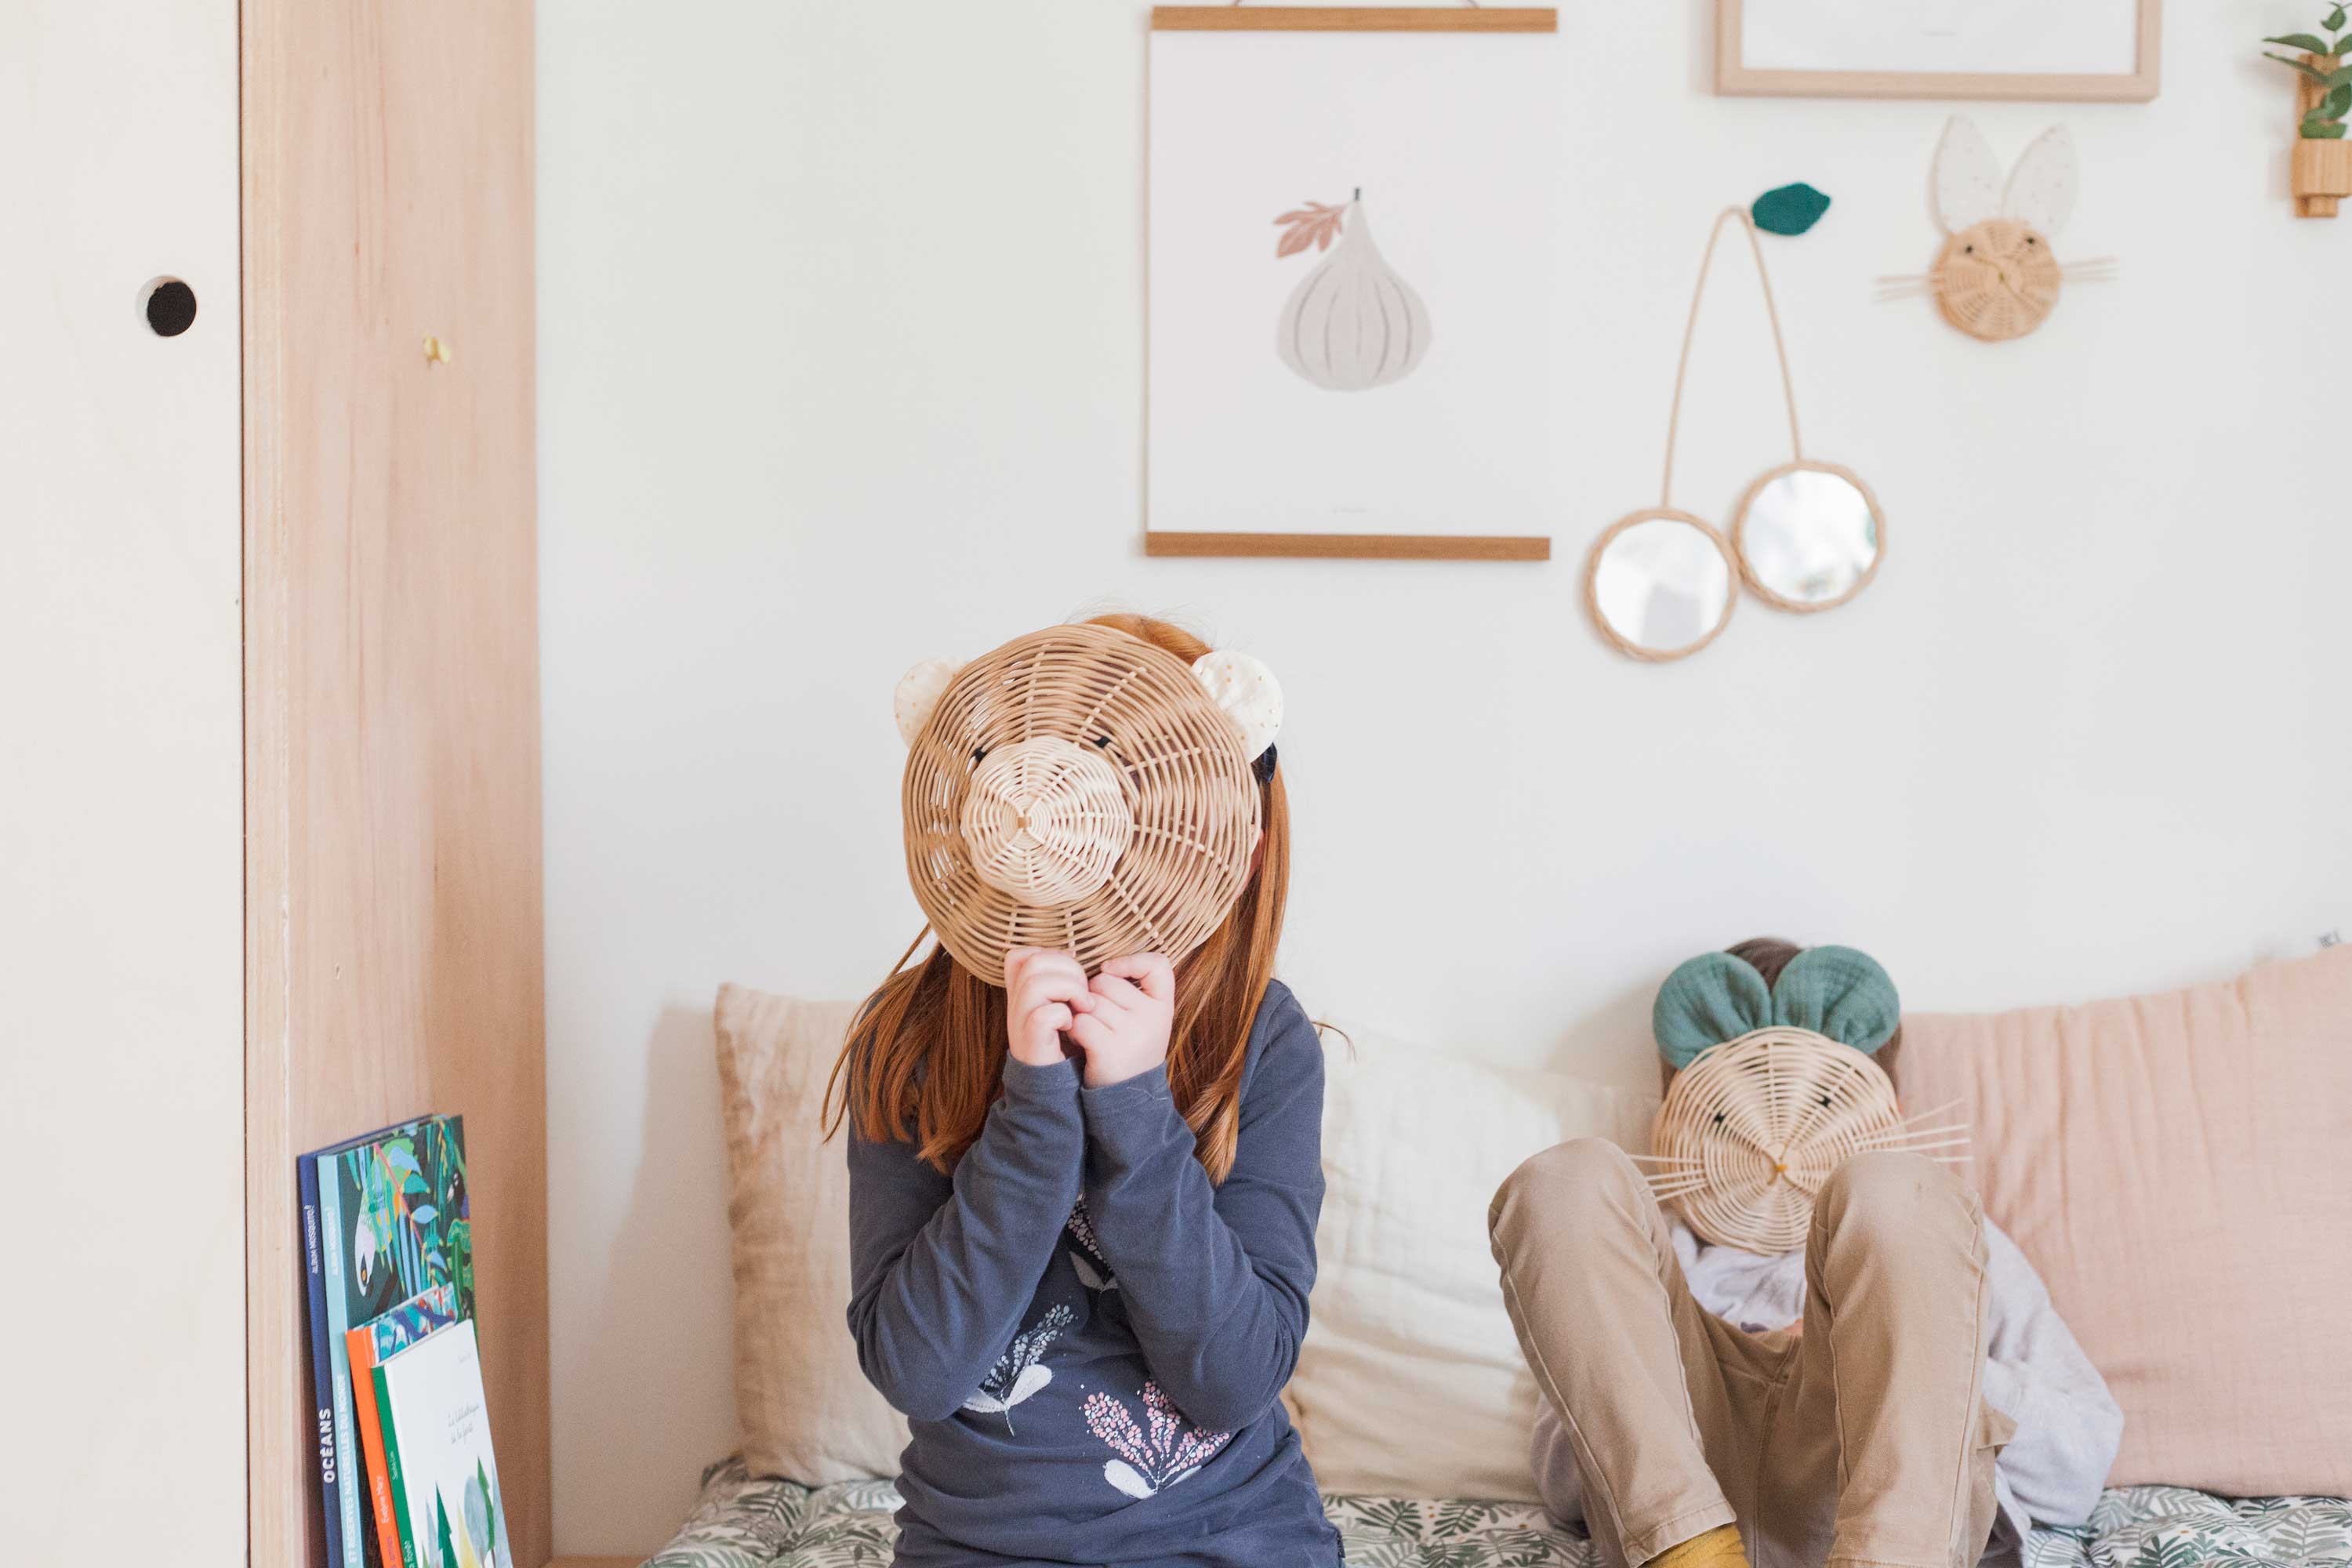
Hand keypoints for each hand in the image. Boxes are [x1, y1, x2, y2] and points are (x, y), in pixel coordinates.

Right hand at [1004, 947, 1092, 1067]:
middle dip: (1067, 969)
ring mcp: (1019, 1023)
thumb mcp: (1060, 1006)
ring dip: (1069, 989)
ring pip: (1036, 983)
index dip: (1049, 955)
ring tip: (1083, 1007)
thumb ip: (1059, 981)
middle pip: (1032, 962)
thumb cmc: (1064, 1045)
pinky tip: (1072, 1027)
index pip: (1020, 955)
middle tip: (1083, 993)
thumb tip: (1070, 953)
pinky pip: (1043, 1015)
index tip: (1071, 974)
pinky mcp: (1030, 1042)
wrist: (1054, 1088)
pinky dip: (1063, 1015)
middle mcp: (1015, 1005)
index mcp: (1020, 994)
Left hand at [1067, 953, 1174, 1088]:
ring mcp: (1133, 1034)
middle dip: (1092, 996)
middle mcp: (1153, 1018)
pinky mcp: (1110, 1050)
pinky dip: (1074, 1031)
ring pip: (1089, 1001)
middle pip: (1105, 981)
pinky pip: (1080, 1022)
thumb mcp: (1146, 1020)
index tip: (1111, 971)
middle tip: (1098, 1021)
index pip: (1158, 965)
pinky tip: (1081, 1043)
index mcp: (1163, 1007)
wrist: (1126, 1100)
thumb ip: (1136, 991)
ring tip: (1090, 1034)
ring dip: (1080, 1015)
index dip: (1131, 961)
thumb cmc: (1129, 1050)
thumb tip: (1104, 966)